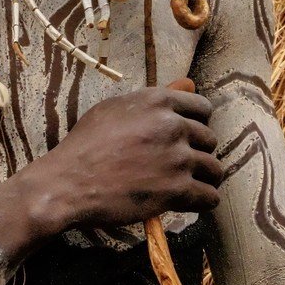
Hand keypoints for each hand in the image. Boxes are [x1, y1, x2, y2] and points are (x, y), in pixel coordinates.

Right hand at [22, 78, 221, 239]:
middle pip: (210, 139)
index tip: (187, 137)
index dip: (197, 124)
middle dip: (198, 152)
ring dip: (204, 178)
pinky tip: (187, 200)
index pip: (202, 108)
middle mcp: (172, 125)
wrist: (70, 181)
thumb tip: (189, 83)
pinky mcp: (177, 190)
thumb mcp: (114, 109)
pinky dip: (202, 201)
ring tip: (188, 184)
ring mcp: (177, 158)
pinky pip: (210, 197)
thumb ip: (153, 99)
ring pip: (214, 169)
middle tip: (179, 163)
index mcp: (157, 101)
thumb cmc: (86, 143)